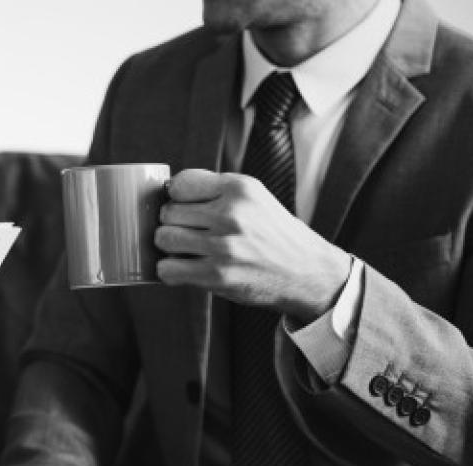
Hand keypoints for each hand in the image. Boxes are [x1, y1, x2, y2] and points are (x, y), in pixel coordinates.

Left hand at [154, 169, 351, 323]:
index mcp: (240, 188)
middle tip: (191, 233)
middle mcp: (232, 214)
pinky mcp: (218, 275)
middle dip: (173, 223)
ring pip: (164, 238)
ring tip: (187, 250)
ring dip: (169, 247)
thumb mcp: (254, 198)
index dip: (177, 198)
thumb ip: (215, 191)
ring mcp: (224, 246)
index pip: (180, 184)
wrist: (308, 272)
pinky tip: (185, 269)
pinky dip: (170, 271)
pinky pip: (168, 269)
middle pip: (168, 212)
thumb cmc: (273, 234)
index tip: (186, 208)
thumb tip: (167, 193)